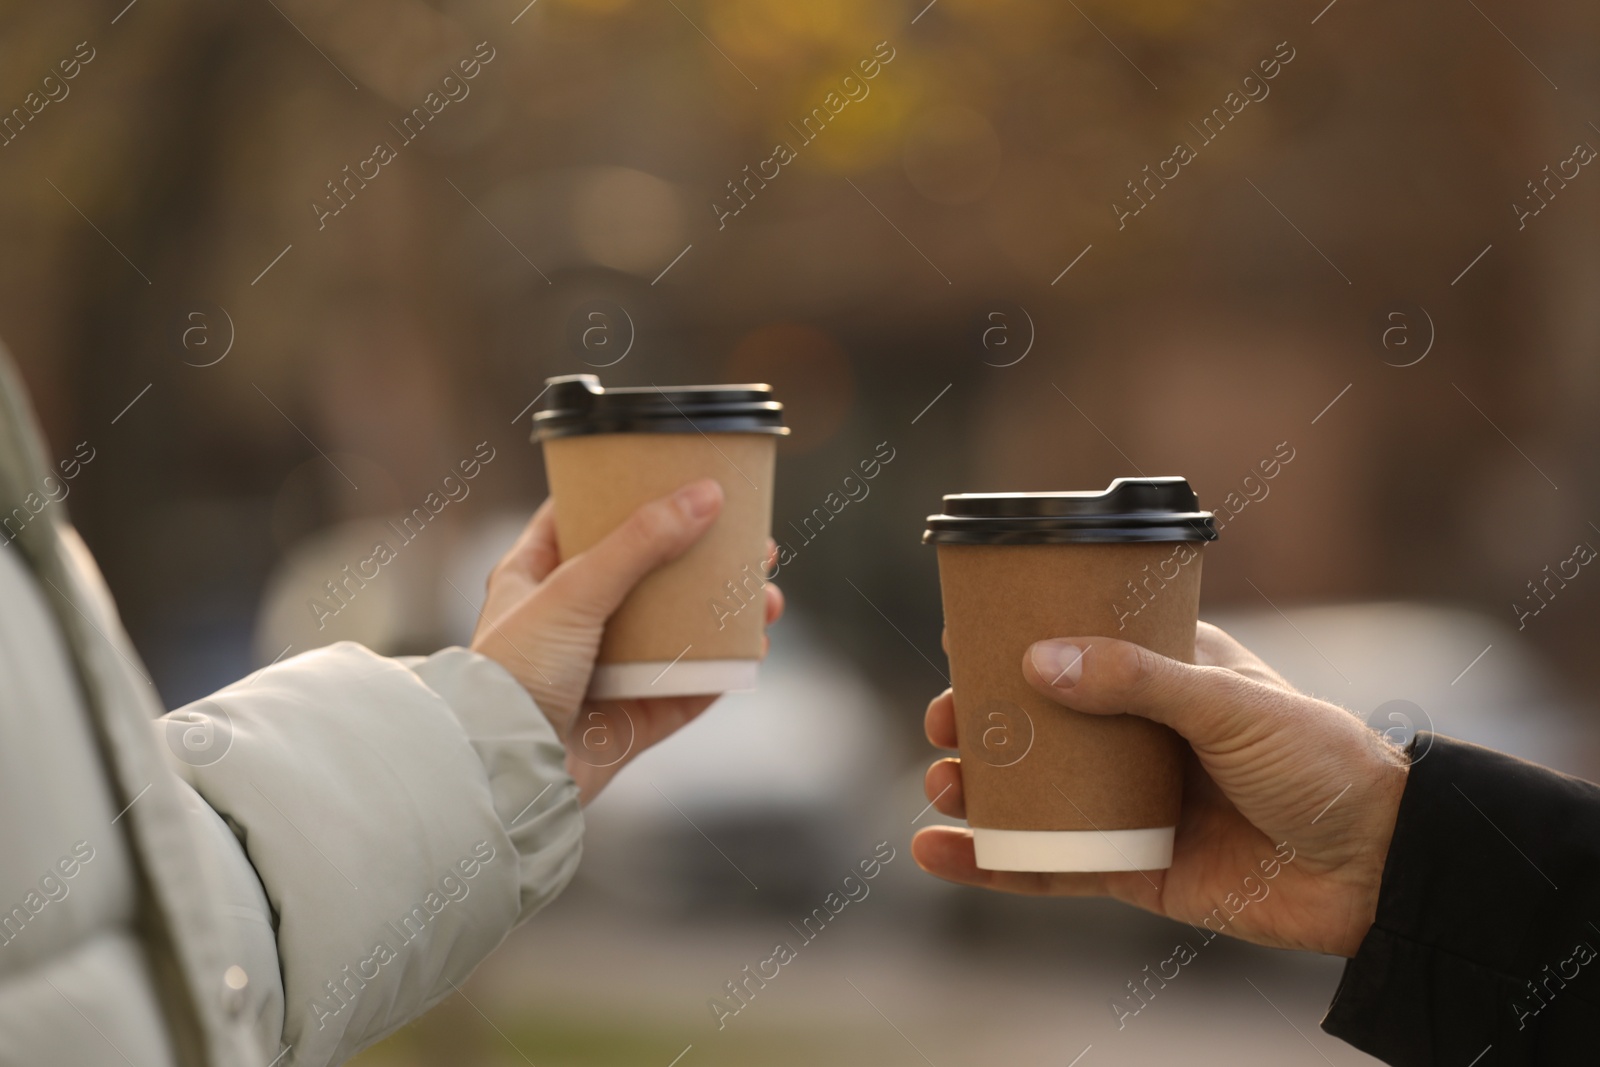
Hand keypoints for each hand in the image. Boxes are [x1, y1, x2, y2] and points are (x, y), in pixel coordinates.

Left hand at [471, 479, 783, 804]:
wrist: (506, 771)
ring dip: (725, 606)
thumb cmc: (512, 675)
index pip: (581, 518)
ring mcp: (607, 668)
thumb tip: (703, 496)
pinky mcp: (635, 714)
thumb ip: (639, 542)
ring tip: (766, 590)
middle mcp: (572, 620)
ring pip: (679, 626)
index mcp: (535, 578)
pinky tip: (755, 642)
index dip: (625, 492)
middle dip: (700, 551)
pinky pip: (692, 683)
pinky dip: (726, 663)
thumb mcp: (572, 591)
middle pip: (648, 571)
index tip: (674, 472)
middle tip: (746, 533)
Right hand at [912, 622, 1408, 957]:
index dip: (1017, 647)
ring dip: (979, 792)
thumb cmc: (1322, 762)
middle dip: (983, 724)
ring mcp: (1134, 804)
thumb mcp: (1228, 703)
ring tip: (942, 786)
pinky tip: (942, 855)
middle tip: (944, 723)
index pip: (1079, 648)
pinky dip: (993, 865)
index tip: (963, 646)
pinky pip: (1050, 866)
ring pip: (1035, 795)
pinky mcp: (1133, 870)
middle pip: (1042, 724)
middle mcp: (1143, 736)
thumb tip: (1038, 662)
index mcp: (1169, 675)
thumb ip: (1137, 681)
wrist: (1380, 868)